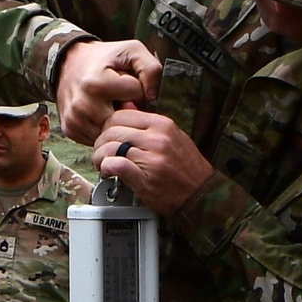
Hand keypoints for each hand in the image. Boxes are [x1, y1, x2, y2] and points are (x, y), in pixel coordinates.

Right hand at [55, 39, 162, 144]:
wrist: (68, 63)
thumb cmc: (104, 58)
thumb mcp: (131, 50)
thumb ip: (150, 68)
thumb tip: (153, 97)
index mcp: (96, 84)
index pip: (136, 94)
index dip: (137, 88)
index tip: (126, 81)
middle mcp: (83, 104)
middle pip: (124, 120)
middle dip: (129, 108)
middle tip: (122, 96)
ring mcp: (75, 119)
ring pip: (112, 133)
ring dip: (117, 122)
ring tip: (111, 104)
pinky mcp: (70, 130)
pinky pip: (98, 138)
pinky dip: (103, 129)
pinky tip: (101, 114)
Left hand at [94, 109, 214, 215]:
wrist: (202, 196)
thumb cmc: (187, 169)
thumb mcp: (172, 137)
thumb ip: (147, 123)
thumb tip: (125, 106)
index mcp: (162, 124)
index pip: (121, 115)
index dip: (108, 126)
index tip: (108, 137)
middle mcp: (157, 138)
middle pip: (112, 130)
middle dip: (100, 142)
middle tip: (101, 153)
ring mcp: (151, 158)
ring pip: (110, 147)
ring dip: (100, 157)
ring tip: (103, 164)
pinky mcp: (145, 178)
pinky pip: (116, 165)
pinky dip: (106, 168)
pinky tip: (108, 172)